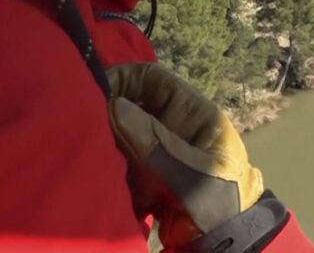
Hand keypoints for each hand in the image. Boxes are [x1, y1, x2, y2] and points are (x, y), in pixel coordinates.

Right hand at [106, 63, 271, 249]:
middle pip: (132, 104)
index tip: (93, 94)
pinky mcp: (147, 171)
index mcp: (193, 112)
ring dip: (106, 141)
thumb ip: (156, 142)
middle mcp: (174, 124)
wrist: (225, 239)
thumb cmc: (221, 200)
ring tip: (89, 151)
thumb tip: (116, 105)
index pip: (153, 80)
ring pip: (123, 131)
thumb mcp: (192, 172)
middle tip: (83, 128)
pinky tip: (97, 172)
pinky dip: (109, 164)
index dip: (123, 80)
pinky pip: (122, 157)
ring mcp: (160, 147)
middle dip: (108, 114)